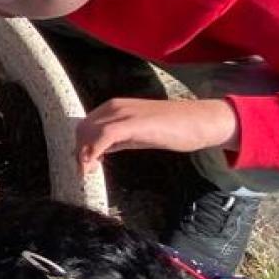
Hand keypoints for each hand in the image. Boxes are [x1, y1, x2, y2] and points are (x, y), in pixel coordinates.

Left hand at [76, 97, 239, 173]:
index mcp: (114, 107)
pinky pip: (104, 135)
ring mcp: (123, 113)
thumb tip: (97, 152)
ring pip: (89, 131)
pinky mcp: (133, 123)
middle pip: (82, 128)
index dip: (79, 145)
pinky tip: (94, 165)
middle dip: (79, 151)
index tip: (83, 164)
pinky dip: (93, 151)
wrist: (199, 121)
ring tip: (88, 171)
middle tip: (85, 171)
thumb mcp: (136, 134)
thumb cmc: (172, 128)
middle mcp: (114, 107)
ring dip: (83, 154)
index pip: (85, 125)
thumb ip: (116, 140)